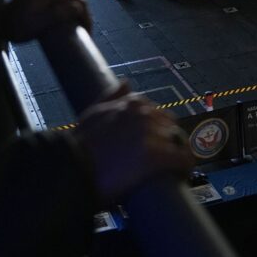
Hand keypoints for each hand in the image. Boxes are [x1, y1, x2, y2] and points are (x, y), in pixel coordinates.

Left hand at [0, 0, 90, 41]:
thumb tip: (78, 8)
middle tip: (85, 30)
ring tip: (76, 24)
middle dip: (82, 12)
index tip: (88, 32)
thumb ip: (58, 15)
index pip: (78, 0)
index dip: (86, 16)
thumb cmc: (16, 27)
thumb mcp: (37, 25)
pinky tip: (64, 15)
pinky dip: (63, 4)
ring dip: (73, 8)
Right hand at [74, 90, 193, 202]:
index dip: (157, 129)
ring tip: (173, 168)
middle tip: (163, 158)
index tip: (155, 142)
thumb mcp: (93, 114)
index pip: (157, 113)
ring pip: (177, 141)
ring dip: (177, 153)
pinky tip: (182, 174)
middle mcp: (143, 115)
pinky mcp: (156, 157)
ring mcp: (150, 135)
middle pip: (169, 126)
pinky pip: (181, 159)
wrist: (71, 170)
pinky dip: (184, 166)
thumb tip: (127, 82)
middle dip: (168, 140)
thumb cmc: (79, 146)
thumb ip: (111, 97)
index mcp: (130, 104)